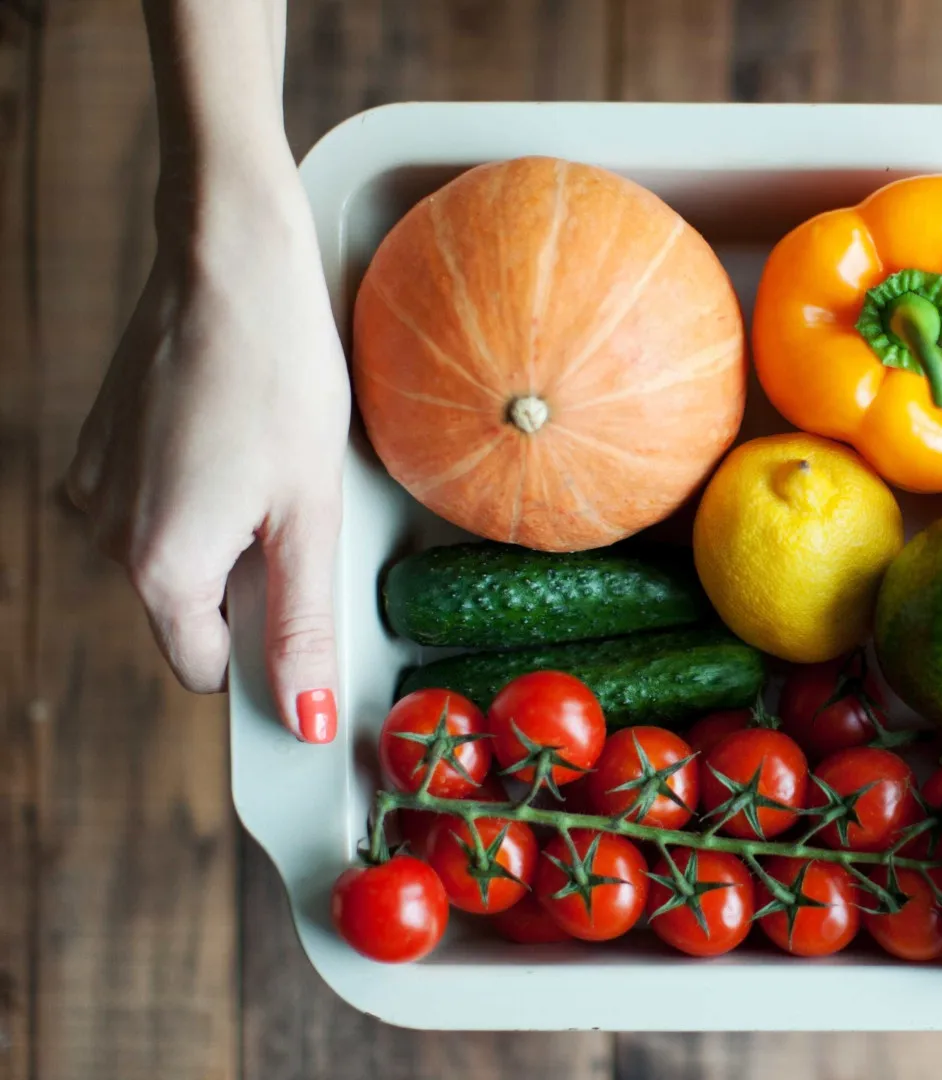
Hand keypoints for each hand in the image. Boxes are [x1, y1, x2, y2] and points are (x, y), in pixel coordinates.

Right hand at [65, 159, 348, 741]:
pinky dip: (200, 489)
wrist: (227, 261)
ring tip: (269, 459)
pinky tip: (236, 433)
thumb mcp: (310, 511)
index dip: (263, 652)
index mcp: (156, 565)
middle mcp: (104, 533)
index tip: (308, 607)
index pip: (205, 667)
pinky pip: (155, 501)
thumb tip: (306, 718)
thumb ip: (302, 624)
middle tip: (297, 507)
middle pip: (189, 608)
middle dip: (247, 582)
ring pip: (174, 553)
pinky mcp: (99, 444)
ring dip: (226, 532)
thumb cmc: (279, 375)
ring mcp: (94, 485)